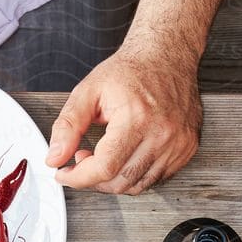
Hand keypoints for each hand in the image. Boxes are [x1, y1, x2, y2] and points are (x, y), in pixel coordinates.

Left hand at [47, 43, 201, 194]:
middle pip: (120, 182)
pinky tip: (125, 156)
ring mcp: (178, 144)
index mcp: (137, 118)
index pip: (105, 167)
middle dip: (93, 179)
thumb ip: (67, 126)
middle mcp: (162, 134)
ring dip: (113, 180)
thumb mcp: (89, 91)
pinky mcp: (186, 149)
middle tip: (82, 159)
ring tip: (103, 156)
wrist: (166, 56)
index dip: (79, 177)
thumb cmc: (131, 71)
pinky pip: (156, 178)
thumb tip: (55, 157)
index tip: (64, 174)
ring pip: (138, 185)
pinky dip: (134, 175)